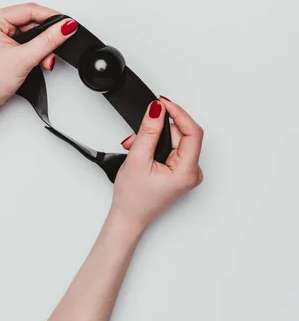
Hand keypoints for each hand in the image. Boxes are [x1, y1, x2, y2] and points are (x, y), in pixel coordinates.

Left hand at [0, 2, 77, 110]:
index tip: (68, 25)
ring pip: (31, 32)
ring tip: (44, 60)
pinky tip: (38, 59)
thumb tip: (66, 26)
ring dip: (42, 46)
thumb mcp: (24, 59)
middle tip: (53, 51)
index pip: (30, 10)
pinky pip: (27, 40)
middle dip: (46, 37)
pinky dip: (36, 50)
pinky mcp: (3, 43)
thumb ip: (48, 41)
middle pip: (32, 21)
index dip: (51, 17)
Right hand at [111, 97, 203, 233]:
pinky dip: (156, 145)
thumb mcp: (138, 159)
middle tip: (137, 134)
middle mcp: (192, 172)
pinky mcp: (179, 171)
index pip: (192, 132)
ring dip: (154, 138)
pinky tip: (143, 151)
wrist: (128, 217)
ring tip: (136, 146)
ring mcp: (186, 172)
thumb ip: (149, 131)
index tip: (163, 103)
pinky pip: (172, 148)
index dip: (178, 113)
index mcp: (187, 171)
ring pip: (175, 140)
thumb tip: (157, 109)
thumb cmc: (133, 198)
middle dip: (158, 129)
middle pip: (182, 134)